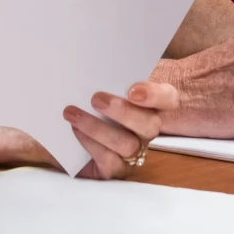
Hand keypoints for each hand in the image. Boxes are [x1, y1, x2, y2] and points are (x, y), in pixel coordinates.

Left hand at [62, 81, 177, 178]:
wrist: (65, 140)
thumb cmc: (87, 106)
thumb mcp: (97, 88)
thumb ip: (105, 78)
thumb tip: (90, 63)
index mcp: (149, 106)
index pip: (168, 99)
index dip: (156, 95)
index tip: (132, 90)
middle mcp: (145, 130)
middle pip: (151, 125)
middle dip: (123, 112)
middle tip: (96, 98)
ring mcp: (133, 153)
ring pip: (127, 144)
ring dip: (97, 128)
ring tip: (72, 114)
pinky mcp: (115, 170)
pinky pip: (110, 161)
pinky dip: (90, 144)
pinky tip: (75, 131)